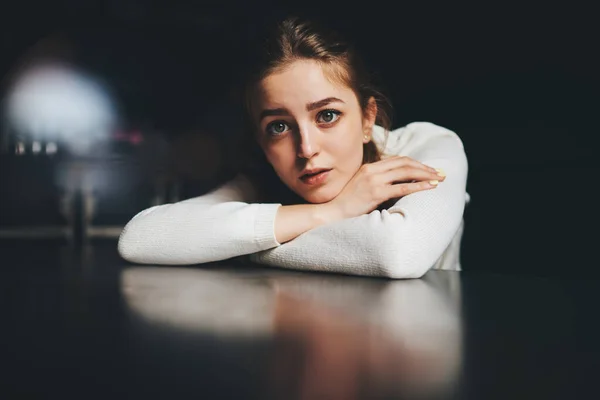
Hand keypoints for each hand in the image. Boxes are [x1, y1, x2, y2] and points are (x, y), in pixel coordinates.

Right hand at [326, 156, 444, 218]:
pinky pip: (402, 188)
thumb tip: (395, 185)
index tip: (428, 169)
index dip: (415, 163)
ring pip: (406, 172)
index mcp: (369, 167)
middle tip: (439, 173)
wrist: (332, 212)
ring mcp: (374, 181)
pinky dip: (418, 186)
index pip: (398, 159)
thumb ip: (377, 182)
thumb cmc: (347, 205)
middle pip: (405, 163)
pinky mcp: (376, 193)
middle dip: (424, 167)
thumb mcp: (361, 187)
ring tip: (438, 178)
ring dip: (425, 174)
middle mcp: (373, 170)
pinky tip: (429, 187)